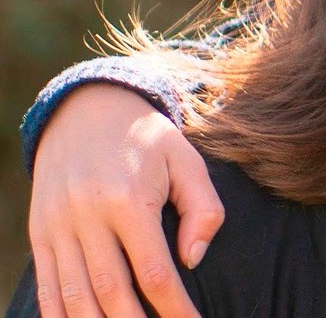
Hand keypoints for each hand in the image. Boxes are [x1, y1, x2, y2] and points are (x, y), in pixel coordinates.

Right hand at [27, 83, 220, 317]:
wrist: (86, 110)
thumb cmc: (147, 139)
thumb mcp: (187, 160)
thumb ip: (203, 208)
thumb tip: (194, 260)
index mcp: (129, 200)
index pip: (154, 271)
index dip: (174, 307)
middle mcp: (88, 217)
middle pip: (110, 290)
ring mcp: (58, 227)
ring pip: (74, 294)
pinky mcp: (39, 233)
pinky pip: (46, 285)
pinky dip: (59, 314)